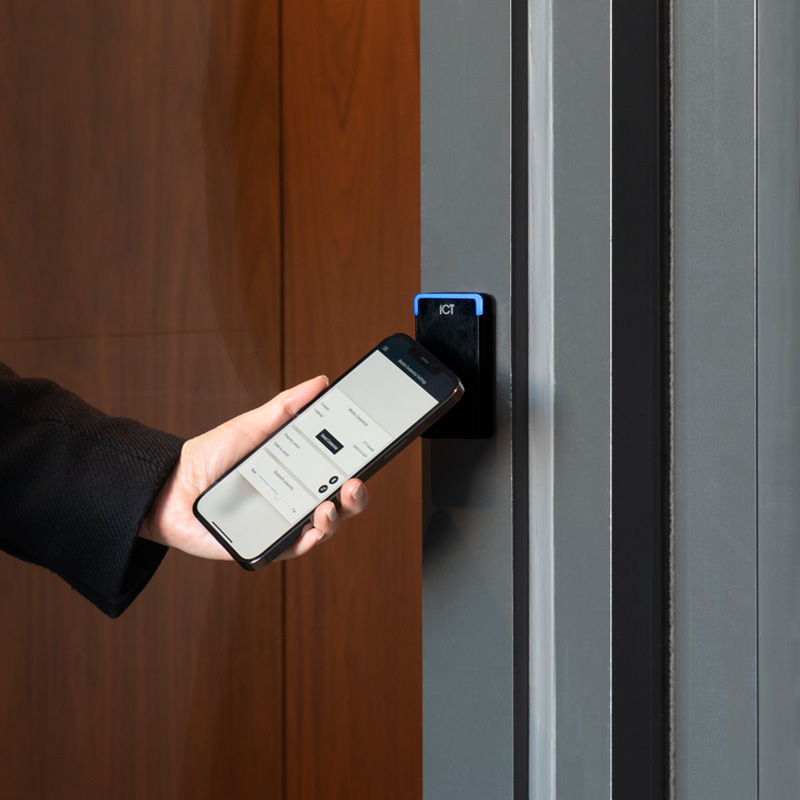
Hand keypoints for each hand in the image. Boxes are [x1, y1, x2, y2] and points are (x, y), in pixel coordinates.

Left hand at [139, 376, 368, 560]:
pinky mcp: (264, 545)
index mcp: (298, 473)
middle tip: (354, 485)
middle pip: (339, 503)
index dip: (358, 467)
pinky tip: (312, 529)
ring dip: (334, 519)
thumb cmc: (211, 456)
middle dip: (356, 497)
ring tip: (329, 506)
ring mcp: (281, 524)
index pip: (337, 472)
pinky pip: (292, 548)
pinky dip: (307, 541)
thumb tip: (321, 382)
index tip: (370, 456)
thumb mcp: (252, 426)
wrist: (170, 486)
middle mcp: (295, 500)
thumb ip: (287, 407)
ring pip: (322, 528)